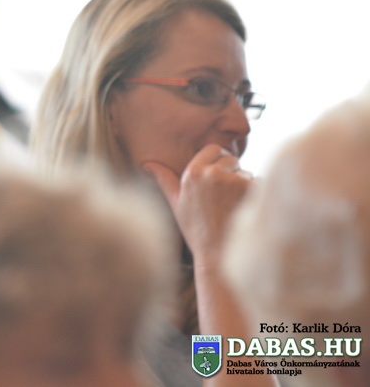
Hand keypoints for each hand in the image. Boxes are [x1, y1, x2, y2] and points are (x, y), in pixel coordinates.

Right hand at [142, 144, 251, 267]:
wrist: (219, 256)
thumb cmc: (196, 231)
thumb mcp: (176, 203)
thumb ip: (164, 179)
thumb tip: (146, 164)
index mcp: (193, 173)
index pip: (214, 150)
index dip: (218, 162)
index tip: (218, 180)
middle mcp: (213, 173)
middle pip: (232, 159)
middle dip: (232, 172)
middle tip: (226, 198)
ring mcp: (235, 181)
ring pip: (247, 172)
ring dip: (245, 185)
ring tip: (234, 208)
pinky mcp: (253, 190)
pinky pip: (260, 183)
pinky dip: (257, 195)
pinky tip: (246, 212)